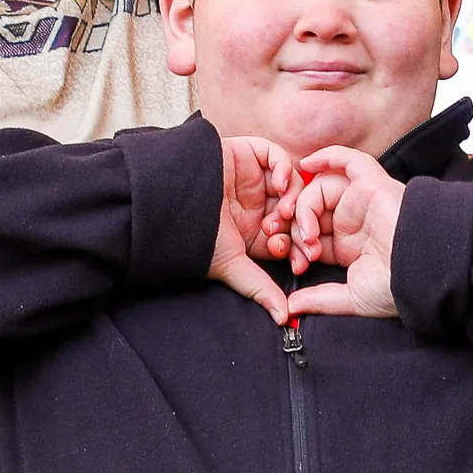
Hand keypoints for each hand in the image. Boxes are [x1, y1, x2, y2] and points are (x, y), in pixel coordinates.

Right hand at [209, 136, 299, 323]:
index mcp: (253, 232)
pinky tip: (280, 184)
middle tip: (303, 237)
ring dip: (294, 198)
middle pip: (294, 211)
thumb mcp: (233, 265)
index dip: (299, 248)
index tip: (302, 260)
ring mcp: (252, 179)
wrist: (169, 202)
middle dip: (301, 226)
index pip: (289, 238)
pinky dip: (284, 168)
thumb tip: (283, 318)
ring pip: (289, 185)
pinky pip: (275, 156)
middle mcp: (256, 205)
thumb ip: (260, 288)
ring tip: (285, 211)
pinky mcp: (246, 154)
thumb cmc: (197, 237)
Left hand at [286, 147, 404, 319]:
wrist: (423, 271)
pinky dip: (327, 156)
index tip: (289, 263)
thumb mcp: (351, 298)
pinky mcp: (372, 184)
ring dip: (304, 207)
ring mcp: (361, 201)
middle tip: (280, 240)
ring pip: (320, 189)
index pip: (309, 236)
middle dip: (290, 224)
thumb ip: (320, 300)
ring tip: (305, 232)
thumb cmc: (396, 287)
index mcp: (349, 247)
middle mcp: (353, 221)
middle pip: (310, 210)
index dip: (293, 246)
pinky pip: (347, 160)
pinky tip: (306, 164)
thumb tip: (290, 308)